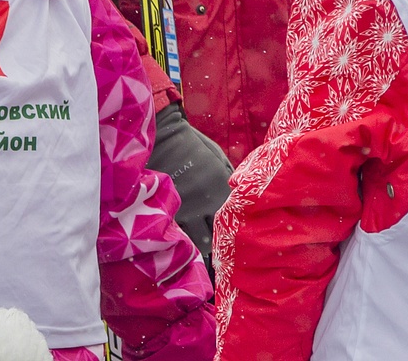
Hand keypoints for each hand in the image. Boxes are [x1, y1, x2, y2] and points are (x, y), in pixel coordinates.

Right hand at [146, 103, 233, 279]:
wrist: (165, 136)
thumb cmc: (195, 146)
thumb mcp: (219, 159)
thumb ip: (232, 180)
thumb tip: (242, 199)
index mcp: (222, 191)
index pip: (234, 223)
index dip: (238, 241)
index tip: (242, 256)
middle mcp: (206, 204)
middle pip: (217, 238)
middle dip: (220, 254)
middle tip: (224, 271)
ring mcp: (185, 208)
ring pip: (195, 243)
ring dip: (199, 256)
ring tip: (204, 271)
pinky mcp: (166, 209)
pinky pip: (175, 235)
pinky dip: (180, 246)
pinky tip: (182, 256)